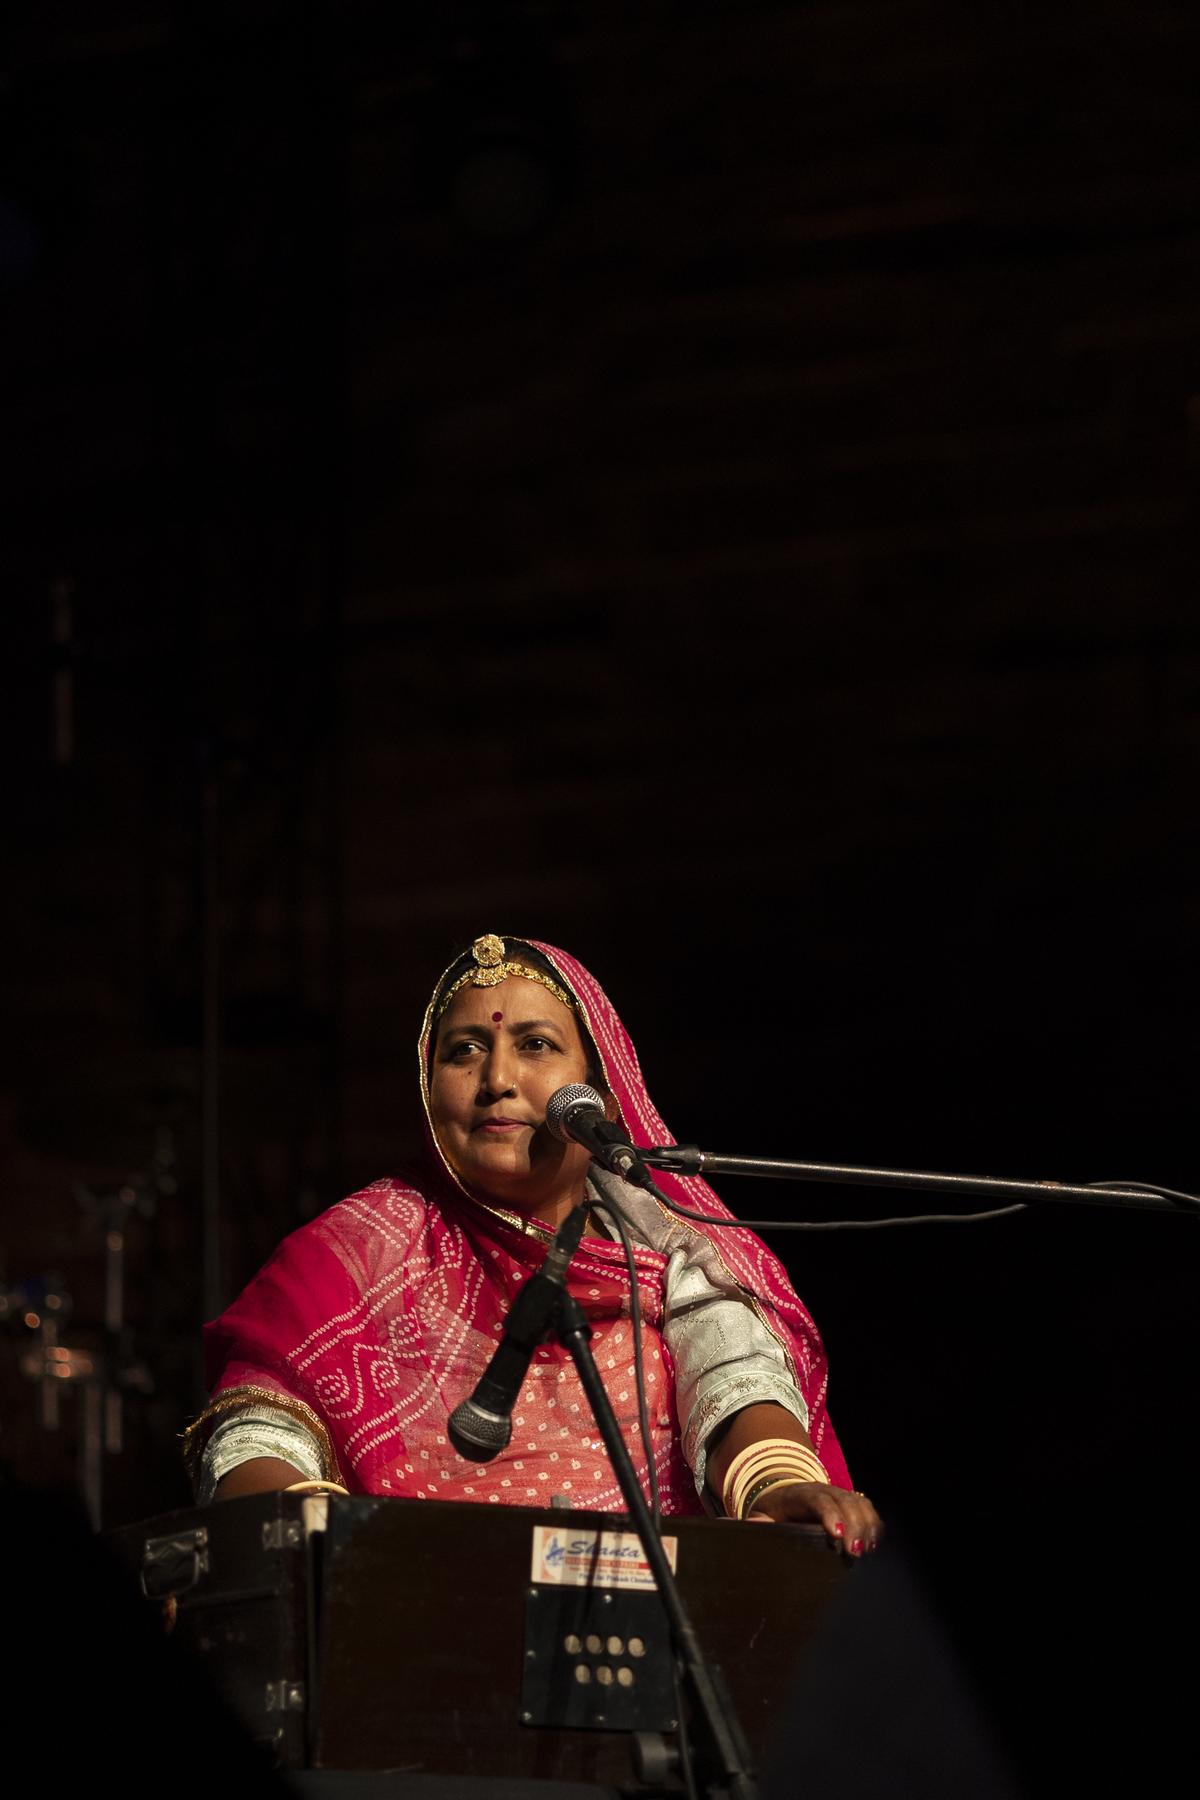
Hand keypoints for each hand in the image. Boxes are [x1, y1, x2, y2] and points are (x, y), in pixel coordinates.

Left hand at [746, 1480, 881, 1556]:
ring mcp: (840, 1494)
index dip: (830, 1515)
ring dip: (867, 1527)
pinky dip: (874, 1525)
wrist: (785, 1494)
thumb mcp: (761, 1514)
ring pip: (860, 1503)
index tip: (837, 1536)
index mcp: (801, 1494)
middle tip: (855, 1553)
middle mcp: (824, 1490)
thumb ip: (757, 1522)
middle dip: (854, 1527)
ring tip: (868, 1551)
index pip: (819, 1500)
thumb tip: (750, 1526)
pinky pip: (868, 1509)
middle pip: (845, 1502)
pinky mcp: (851, 1502)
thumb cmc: (774, 1511)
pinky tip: (874, 1544)